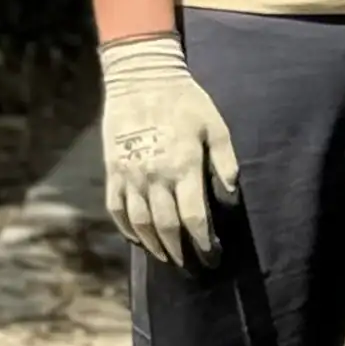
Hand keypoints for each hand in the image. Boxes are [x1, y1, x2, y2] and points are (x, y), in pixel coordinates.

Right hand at [100, 35, 241, 268]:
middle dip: (181, 250)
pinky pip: (117, 209)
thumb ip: (225, 161)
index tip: (214, 256)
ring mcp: (130, 176)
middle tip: (192, 265)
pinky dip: (127, 229)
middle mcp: (155, 177)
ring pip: (140, 223)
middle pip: (167, 227)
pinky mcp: (113, 172)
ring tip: (168, 258)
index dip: (204, 242)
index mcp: (183, 166)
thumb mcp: (216, 126)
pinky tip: (138, 239)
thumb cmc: (186, 102)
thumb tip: (231, 191)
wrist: (142, 80)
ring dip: (154, 245)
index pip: (194, 217)